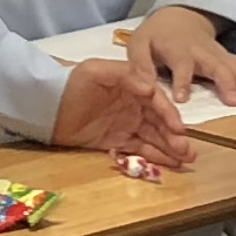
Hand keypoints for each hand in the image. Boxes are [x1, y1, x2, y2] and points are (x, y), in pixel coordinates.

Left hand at [52, 55, 192, 171]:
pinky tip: (171, 164)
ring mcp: (126, 124)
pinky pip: (141, 149)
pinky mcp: (117, 141)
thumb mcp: (95, 71)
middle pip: (160, 121)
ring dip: (171, 148)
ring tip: (187, 160)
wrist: (46, 108)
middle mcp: (133, 105)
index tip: (179, 128)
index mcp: (132, 86)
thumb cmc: (70, 84)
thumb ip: (126, 75)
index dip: (169, 114)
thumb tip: (150, 88)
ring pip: (154, 137)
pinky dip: (156, 156)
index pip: (157, 100)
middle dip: (175, 136)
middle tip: (189, 151)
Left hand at [130, 5, 235, 107]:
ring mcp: (220, 55)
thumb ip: (139, 65)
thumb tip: (142, 88)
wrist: (179, 18)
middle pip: (217, 66)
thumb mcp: (138, 45)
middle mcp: (203, 53)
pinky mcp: (230, 59)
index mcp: (179, 51)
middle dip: (226, 83)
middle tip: (233, 102)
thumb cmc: (156, 37)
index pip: (182, 65)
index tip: (183, 99)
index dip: (182, 81)